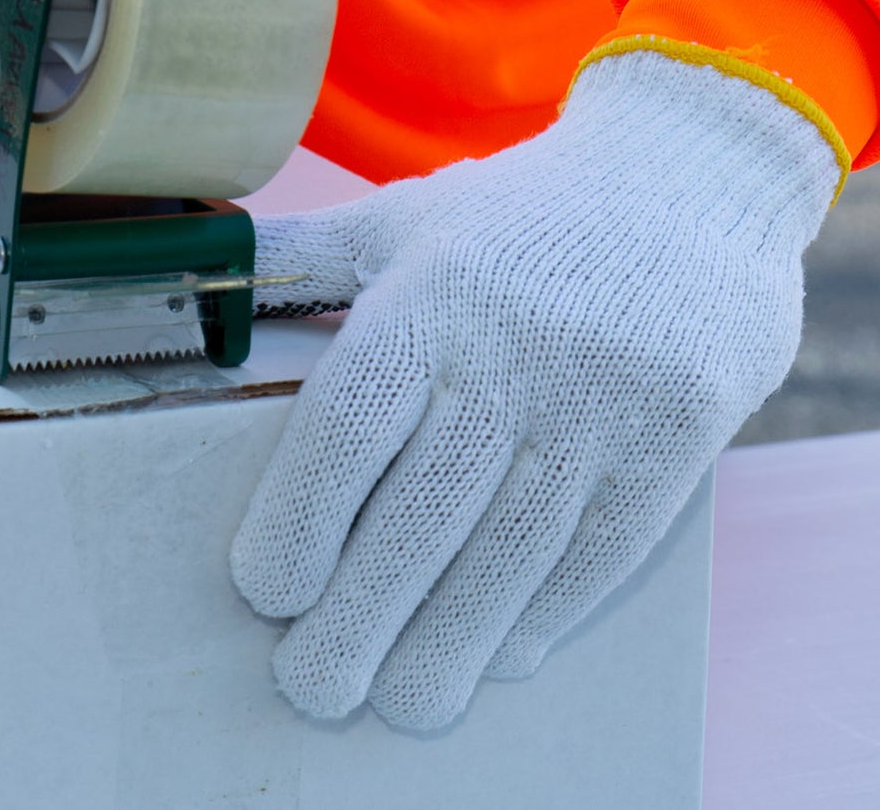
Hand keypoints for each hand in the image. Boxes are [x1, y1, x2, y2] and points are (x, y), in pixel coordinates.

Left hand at [232, 48, 839, 729]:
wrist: (684, 175)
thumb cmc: (515, 215)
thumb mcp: (401, 216)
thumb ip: (298, 258)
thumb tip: (196, 285)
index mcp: (432, 293)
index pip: (350, 423)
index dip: (302, 516)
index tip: (267, 590)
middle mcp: (516, 347)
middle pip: (426, 507)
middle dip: (363, 613)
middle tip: (314, 688)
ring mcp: (604, 394)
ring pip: (514, 545)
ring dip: (452, 639)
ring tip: (404, 703)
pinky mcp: (680, 429)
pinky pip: (605, 543)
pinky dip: (548, 609)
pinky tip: (500, 653)